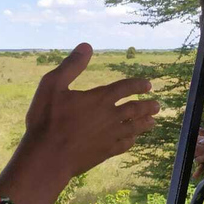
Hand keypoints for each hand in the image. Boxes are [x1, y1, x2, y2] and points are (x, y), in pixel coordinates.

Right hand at [0, 43, 159, 203]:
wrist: (47, 157)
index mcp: (99, 98)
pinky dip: (130, 141)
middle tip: (157, 105)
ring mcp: (109, 136)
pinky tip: (132, 140)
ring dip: (144, 123)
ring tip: (152, 122)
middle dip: (147, 106)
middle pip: (134, 109)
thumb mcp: (52, 85)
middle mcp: (109, 117)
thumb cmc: (46, 119)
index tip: (148, 85)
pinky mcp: (104, 153)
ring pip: (133, 128)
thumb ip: (71, 66)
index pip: (124, 88)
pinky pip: (123, 145)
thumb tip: (87, 46)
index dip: (137, 85)